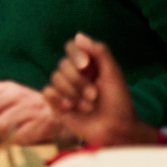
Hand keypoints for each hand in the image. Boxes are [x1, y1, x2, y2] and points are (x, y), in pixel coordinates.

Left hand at [0, 80, 63, 143]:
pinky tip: (20, 139)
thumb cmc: (27, 112)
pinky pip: (18, 138)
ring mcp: (29, 108)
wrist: (64, 116)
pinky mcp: (42, 124)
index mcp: (2, 88)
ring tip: (4, 136)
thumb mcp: (0, 105)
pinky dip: (14, 142)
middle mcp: (15, 94)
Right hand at [41, 33, 156, 145]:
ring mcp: (63, 88)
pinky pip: (47, 91)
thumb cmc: (119, 103)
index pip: (72, 47)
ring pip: (55, 78)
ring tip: (87, 106)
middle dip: (79, 82)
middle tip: (94, 95)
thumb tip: (78, 35)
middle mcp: (74, 74)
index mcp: (88, 64)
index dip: (76, 54)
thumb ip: (100, 52)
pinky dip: (60, 99)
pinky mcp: (55, 102)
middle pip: (62, 65)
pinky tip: (72, 108)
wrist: (115, 130)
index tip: (86, 65)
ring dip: (73, 93)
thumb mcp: (114, 75)